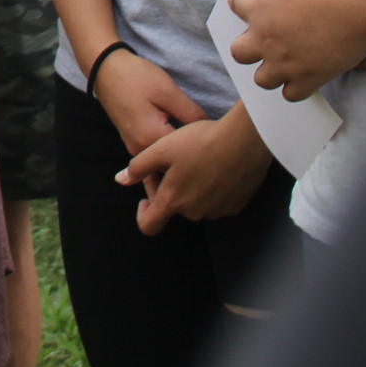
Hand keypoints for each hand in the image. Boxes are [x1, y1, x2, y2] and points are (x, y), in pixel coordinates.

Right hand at [92, 47, 206, 159]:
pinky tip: (181, 148)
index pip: (187, 155)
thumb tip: (213, 130)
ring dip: (179, 162)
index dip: (204, 149)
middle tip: (214, 159)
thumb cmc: (136, 77)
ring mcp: (134, 147)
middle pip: (173, 165)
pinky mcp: (132, 141)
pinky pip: (154, 156)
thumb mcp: (168, 92)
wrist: (105, 68)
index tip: (220, 147)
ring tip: (200, 156)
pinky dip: (167, 156)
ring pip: (162, 164)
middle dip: (192, 164)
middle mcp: (140, 149)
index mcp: (151, 138)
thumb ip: (191, 114)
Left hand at [120, 107, 273, 234]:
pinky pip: (217, 201)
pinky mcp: (235, 205)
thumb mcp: (162, 148)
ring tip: (199, 160)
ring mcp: (217, 211)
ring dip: (193, 188)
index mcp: (173, 201)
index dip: (143, 214)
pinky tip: (217, 166)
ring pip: (197, 204)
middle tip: (176, 162)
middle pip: (175, 208)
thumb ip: (139, 166)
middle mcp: (194, 212)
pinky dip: (213, 188)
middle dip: (171, 190)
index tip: (145, 199)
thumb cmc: (200, 142)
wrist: (244, 141)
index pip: (149, 225)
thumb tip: (121, 179)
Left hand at [229, 0, 365, 100]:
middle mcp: (267, 39)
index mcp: (260, 9)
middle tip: (263, 44)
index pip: (235, 6)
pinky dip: (296, 88)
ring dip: (270, 72)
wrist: (363, 4)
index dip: (241, 3)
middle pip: (239, 53)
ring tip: (283, 65)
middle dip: (248, 48)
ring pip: (262, 80)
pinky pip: (291, 95)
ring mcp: (286, 62)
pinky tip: (304, 77)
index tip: (249, 4)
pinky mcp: (310, 78)